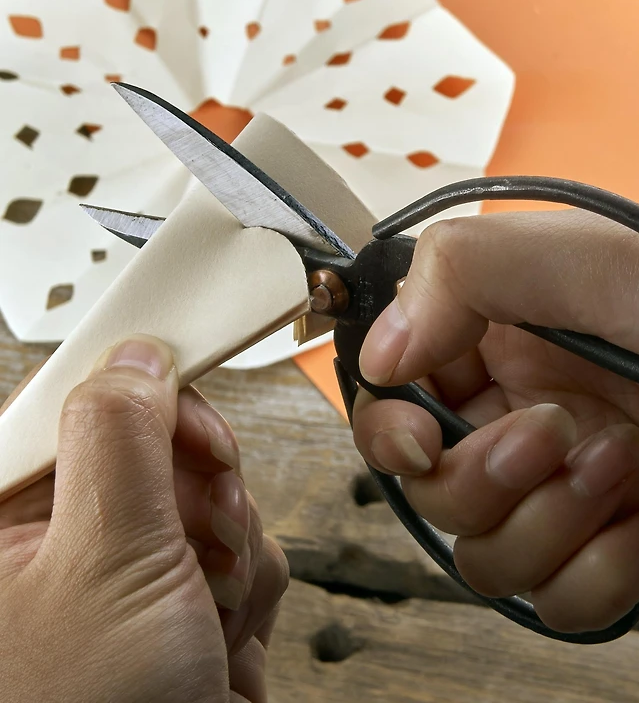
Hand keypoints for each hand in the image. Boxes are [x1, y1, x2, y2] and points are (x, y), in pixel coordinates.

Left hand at [0, 336, 287, 701]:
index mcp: (6, 521)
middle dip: (208, 499)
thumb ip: (122, 440)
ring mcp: (128, 576)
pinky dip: (247, 600)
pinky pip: (241, 556)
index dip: (148, 397)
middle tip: (209, 538)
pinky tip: (218, 650)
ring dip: (236, 562)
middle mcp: (62, 544)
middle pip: (164, 450)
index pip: (82, 404)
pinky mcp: (180, 603)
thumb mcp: (107, 564)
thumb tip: (135, 355)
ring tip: (208, 622)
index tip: (196, 386)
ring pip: (217, 503)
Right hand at [353, 210, 638, 631]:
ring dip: (555, 522)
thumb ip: (469, 273)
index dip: (390, 424)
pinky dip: (611, 573)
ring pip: (489, 555)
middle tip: (558, 434)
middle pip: (434, 486)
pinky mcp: (623, 554)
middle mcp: (532, 411)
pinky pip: (565, 604)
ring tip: (632, 465)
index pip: (401, 390)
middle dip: (486, 476)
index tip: (419, 438)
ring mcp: (576, 489)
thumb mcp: (602, 253)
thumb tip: (380, 350)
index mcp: (508, 337)